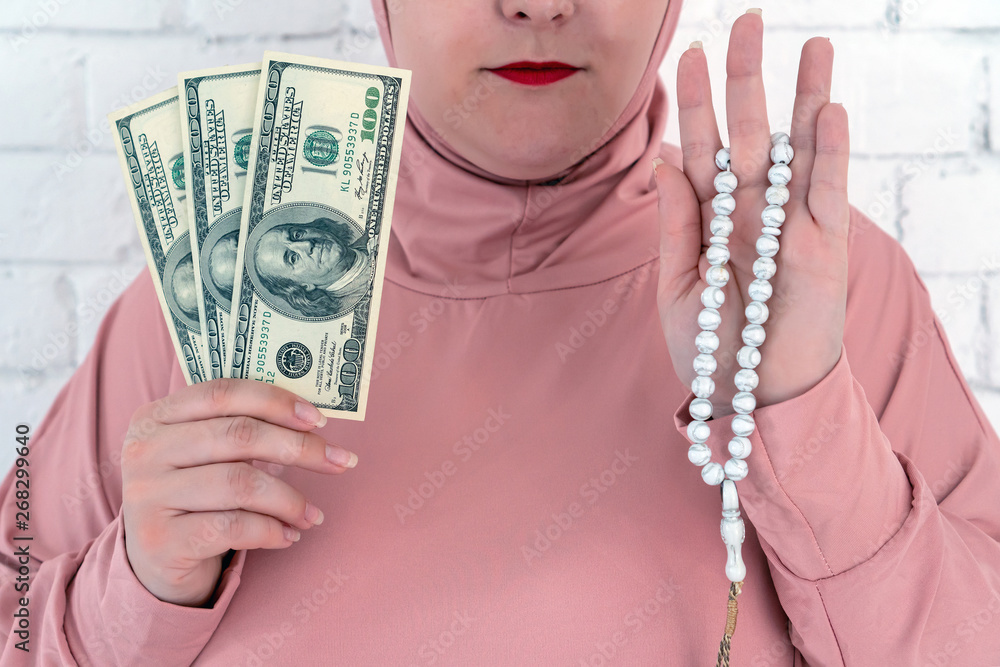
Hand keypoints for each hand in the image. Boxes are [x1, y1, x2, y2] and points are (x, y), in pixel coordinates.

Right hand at [121, 379, 357, 606]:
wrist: (153, 560)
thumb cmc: (194, 495)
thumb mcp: (204, 454)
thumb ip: (241, 429)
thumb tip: (312, 421)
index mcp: (156, 416)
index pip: (223, 393)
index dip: (276, 401)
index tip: (319, 419)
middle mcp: (144, 451)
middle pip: (239, 436)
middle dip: (300, 448)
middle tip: (341, 461)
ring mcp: (147, 496)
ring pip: (241, 484)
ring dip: (290, 500)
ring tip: (312, 514)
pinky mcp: (160, 541)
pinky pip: (233, 527)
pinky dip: (272, 531)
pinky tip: (288, 536)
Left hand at [654, 12, 849, 417]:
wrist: (751, 400)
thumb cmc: (712, 350)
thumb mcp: (678, 288)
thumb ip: (676, 225)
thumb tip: (666, 160)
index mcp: (711, 219)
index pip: (702, 147)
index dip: (695, 103)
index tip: (687, 56)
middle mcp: (752, 213)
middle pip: (752, 132)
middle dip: (748, 79)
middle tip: (748, 21)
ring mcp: (791, 226)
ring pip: (801, 150)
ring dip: (805, 98)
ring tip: (812, 46)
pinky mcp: (826, 248)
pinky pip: (828, 193)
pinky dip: (829, 155)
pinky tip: (829, 110)